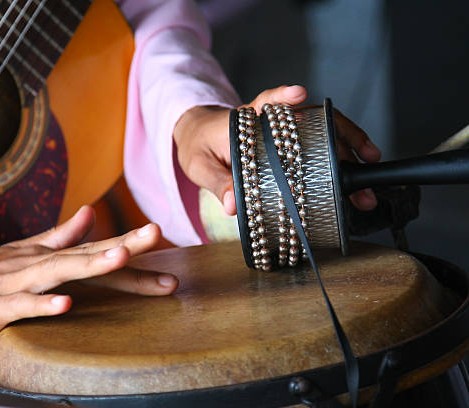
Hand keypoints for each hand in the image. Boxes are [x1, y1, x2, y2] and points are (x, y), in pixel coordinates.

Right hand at [0, 206, 177, 349]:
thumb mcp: (23, 252)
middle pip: (84, 254)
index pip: (92, 248)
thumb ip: (59, 235)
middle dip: (121, 244)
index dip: (126, 241)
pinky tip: (65, 305)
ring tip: (120, 256)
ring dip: (88, 264)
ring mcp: (14, 283)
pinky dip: (42, 305)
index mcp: (44, 254)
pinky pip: (20, 306)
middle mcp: (34, 263)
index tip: (160, 233)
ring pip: (56, 272)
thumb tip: (91, 214)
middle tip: (156, 233)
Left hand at [173, 85, 380, 214]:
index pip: (264, 101)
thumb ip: (216, 182)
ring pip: (324, 132)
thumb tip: (232, 206)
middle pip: (311, 121)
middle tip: (363, 160)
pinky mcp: (290, 143)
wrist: (200, 135)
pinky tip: (360, 169)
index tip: (299, 94)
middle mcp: (270, 121)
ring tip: (369, 172)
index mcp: (244, 121)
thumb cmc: (200, 147)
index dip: (282, 97)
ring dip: (350, 149)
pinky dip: (342, 155)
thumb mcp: (200, 166)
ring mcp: (283, 131)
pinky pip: (321, 143)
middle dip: (340, 139)